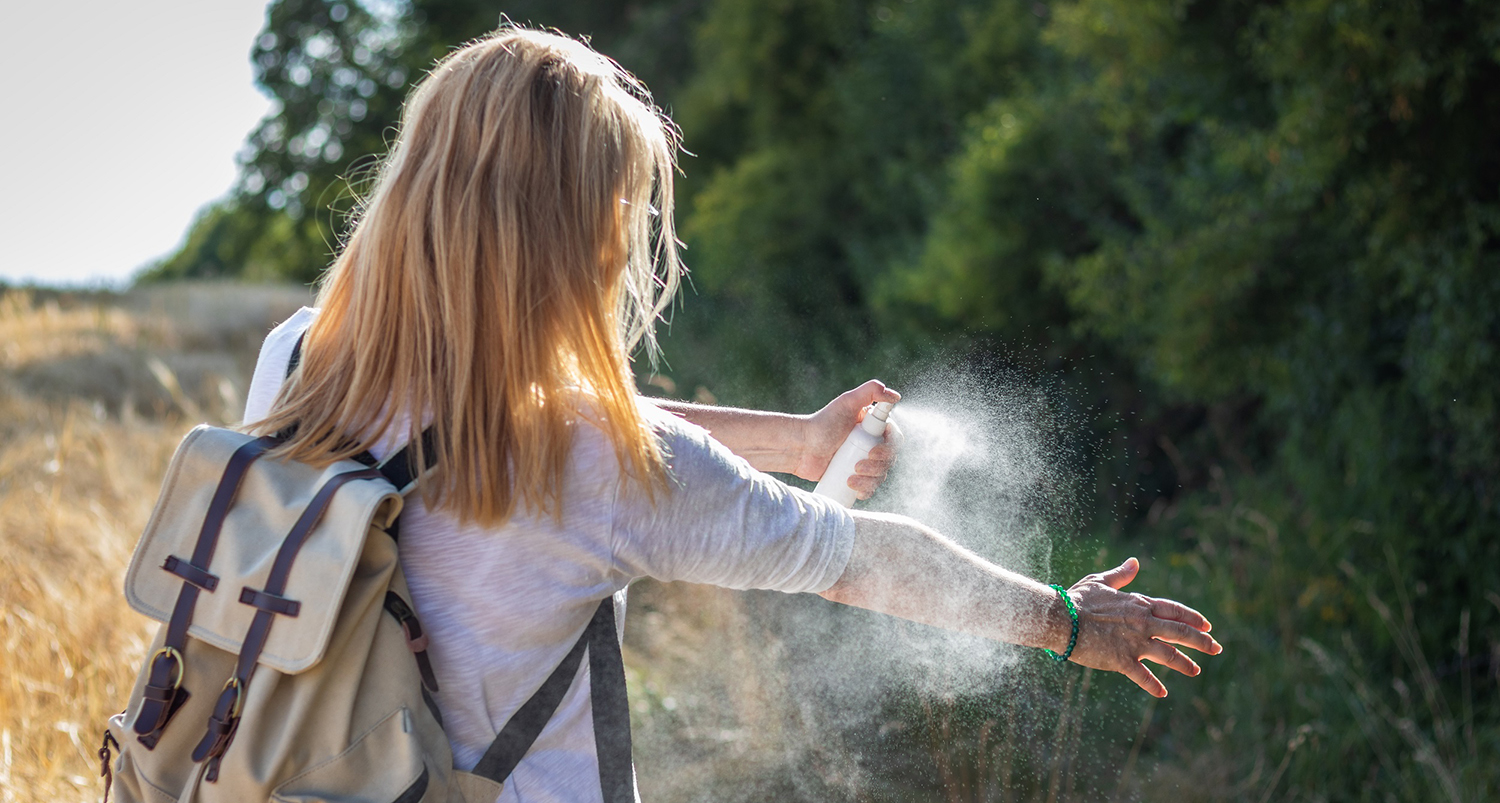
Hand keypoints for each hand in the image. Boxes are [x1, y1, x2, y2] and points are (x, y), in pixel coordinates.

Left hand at [794, 380, 901, 497]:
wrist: (801, 447)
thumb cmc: (822, 423)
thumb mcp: (847, 402)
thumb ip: (871, 391)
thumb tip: (896, 396)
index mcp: (874, 428)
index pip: (894, 440)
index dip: (889, 449)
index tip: (873, 452)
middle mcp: (871, 444)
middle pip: (889, 460)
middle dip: (877, 467)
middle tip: (857, 466)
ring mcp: (863, 462)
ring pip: (880, 476)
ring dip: (870, 481)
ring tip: (850, 478)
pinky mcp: (854, 478)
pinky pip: (869, 489)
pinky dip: (866, 491)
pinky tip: (855, 490)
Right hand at [1063, 557, 1221, 696]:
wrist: (1060, 618)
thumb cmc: (1077, 600)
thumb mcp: (1100, 582)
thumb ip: (1121, 574)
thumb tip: (1135, 562)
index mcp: (1139, 604)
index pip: (1174, 611)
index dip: (1193, 618)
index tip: (1207, 625)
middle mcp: (1143, 623)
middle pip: (1180, 633)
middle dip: (1201, 641)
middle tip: (1217, 648)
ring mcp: (1134, 642)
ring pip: (1169, 655)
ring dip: (1185, 664)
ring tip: (1196, 671)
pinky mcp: (1121, 660)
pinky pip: (1143, 676)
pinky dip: (1153, 685)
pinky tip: (1162, 692)